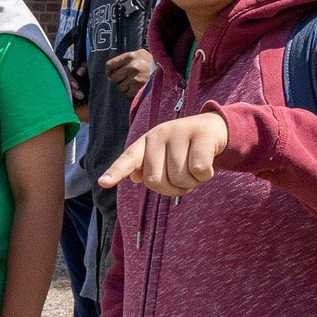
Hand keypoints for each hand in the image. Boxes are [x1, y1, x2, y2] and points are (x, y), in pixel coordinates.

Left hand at [102, 110, 229, 196]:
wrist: (214, 128)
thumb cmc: (184, 148)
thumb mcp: (163, 155)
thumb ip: (147, 166)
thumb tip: (134, 176)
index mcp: (146, 143)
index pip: (128, 158)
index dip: (115, 172)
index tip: (103, 183)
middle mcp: (158, 135)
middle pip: (155, 181)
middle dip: (172, 189)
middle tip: (183, 178)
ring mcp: (179, 132)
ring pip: (180, 178)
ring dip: (192, 183)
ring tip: (195, 168)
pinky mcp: (201, 134)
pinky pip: (199, 171)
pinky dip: (205, 176)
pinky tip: (209, 164)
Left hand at [106, 49, 154, 94]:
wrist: (166, 69)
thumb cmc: (151, 62)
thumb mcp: (139, 54)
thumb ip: (126, 59)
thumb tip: (113, 69)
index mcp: (129, 56)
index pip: (109, 65)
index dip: (109, 71)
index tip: (111, 74)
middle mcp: (130, 66)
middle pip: (113, 78)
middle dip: (118, 80)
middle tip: (124, 80)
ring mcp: (134, 78)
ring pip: (120, 87)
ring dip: (125, 87)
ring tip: (133, 83)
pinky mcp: (138, 87)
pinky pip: (128, 93)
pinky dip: (132, 92)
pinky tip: (138, 87)